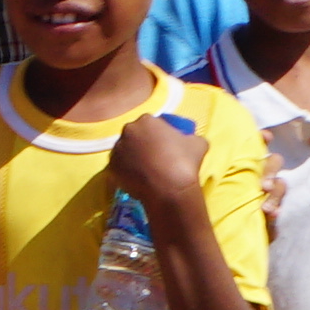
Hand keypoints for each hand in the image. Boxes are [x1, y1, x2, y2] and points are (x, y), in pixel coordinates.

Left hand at [106, 104, 207, 234]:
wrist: (170, 189)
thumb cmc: (185, 163)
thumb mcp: (198, 143)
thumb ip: (191, 137)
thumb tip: (191, 139)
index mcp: (146, 120)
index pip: (150, 123)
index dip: (156, 134)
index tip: (163, 145)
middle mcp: (128, 131)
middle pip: (134, 135)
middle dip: (142, 144)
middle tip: (153, 158)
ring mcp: (117, 149)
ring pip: (125, 151)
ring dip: (132, 157)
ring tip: (146, 171)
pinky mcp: (111, 167)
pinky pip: (118, 167)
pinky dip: (126, 172)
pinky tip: (138, 180)